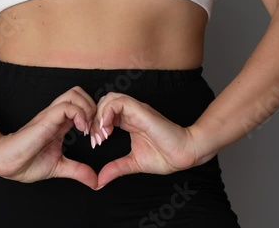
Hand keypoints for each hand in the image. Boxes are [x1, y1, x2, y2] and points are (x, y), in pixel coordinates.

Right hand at [0, 87, 97, 188]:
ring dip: (88, 109)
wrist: (7, 163)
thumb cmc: (27, 162)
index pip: (84, 105)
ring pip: (75, 94)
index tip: (98, 139)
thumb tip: (96, 182)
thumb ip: (78, 171)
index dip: (96, 119)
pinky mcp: (46, 119)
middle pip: (80, 93)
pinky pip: (67, 106)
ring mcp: (51, 115)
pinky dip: (80, 115)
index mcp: (61, 123)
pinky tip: (81, 130)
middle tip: (95, 131)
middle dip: (95, 109)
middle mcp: (58, 115)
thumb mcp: (60, 167)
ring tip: (87, 129)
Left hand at [91, 92, 212, 188]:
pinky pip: (118, 101)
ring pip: (109, 98)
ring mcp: (136, 110)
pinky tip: (108, 129)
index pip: (104, 114)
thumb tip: (99, 181)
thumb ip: (115, 168)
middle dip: (94, 119)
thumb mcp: (133, 163)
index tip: (95, 144)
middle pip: (103, 102)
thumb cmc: (164, 157)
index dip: (94, 126)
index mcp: (128, 122)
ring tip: (102, 134)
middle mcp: (131, 113)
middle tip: (96, 139)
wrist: (184, 154)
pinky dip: (107, 112)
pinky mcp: (141, 110)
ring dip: (99, 115)